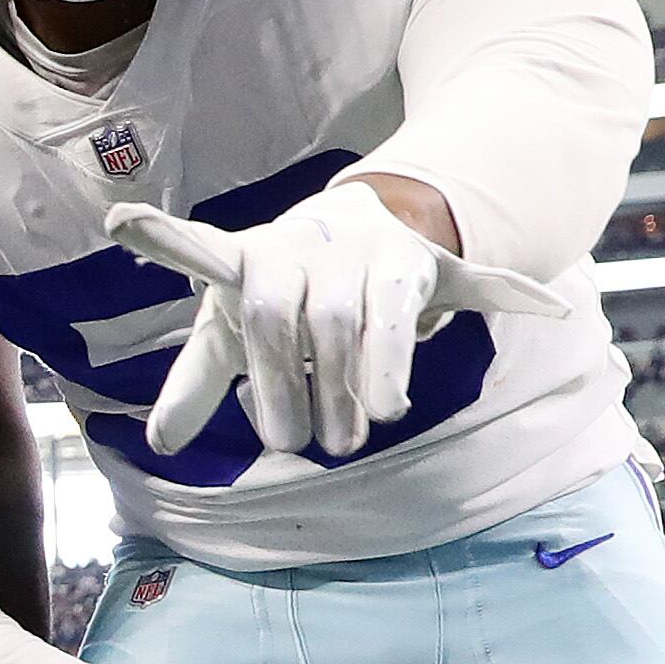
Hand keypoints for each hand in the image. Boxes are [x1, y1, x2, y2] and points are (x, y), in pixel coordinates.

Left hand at [108, 186, 566, 461]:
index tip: (117, 219)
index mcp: (249, 262)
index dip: (162, 239)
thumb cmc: (283, 291)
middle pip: (287, 323)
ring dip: (365, 382)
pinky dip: (506, 299)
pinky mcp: (425, 264)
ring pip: (364, 321)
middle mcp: (305, 246)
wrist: (359, 230)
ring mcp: (369, 253)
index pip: (202, 254)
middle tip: (297, 444)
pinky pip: (467, 283)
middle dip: (289, 389)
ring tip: (366, 429)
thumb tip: (159, 443)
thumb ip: (199, 382)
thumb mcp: (234, 335)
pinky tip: (547, 310)